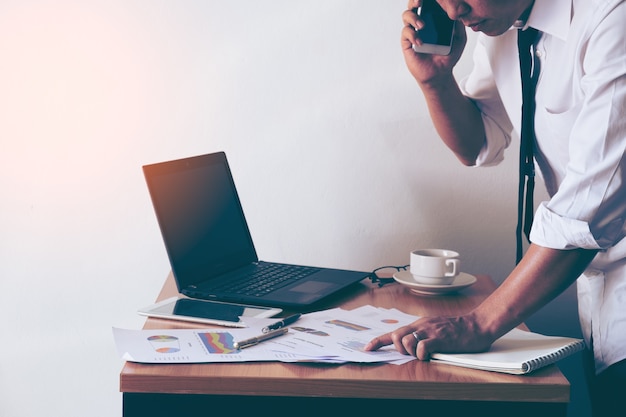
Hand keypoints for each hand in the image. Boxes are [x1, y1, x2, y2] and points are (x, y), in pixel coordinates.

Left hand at [364, 314, 493, 359]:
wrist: (477, 325)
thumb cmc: (458, 329)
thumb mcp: (435, 328)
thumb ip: (422, 334)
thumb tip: (410, 345)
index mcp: (419, 324)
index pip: (393, 332)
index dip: (378, 341)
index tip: (367, 349)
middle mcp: (421, 326)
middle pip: (395, 336)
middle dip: (397, 348)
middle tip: (411, 353)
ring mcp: (429, 331)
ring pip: (406, 341)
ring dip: (411, 352)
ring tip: (424, 353)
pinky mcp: (439, 339)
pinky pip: (422, 348)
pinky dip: (422, 355)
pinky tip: (431, 354)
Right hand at [401, 2, 466, 85]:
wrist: (440, 73)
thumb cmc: (448, 55)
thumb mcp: (459, 39)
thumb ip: (458, 25)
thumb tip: (457, 10)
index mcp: (433, 18)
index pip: (427, 4)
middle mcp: (421, 22)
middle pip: (413, 5)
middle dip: (415, 0)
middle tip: (420, 2)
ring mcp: (413, 32)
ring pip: (406, 15)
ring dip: (413, 17)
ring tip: (422, 26)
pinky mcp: (407, 42)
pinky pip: (405, 32)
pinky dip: (412, 34)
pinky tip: (420, 42)